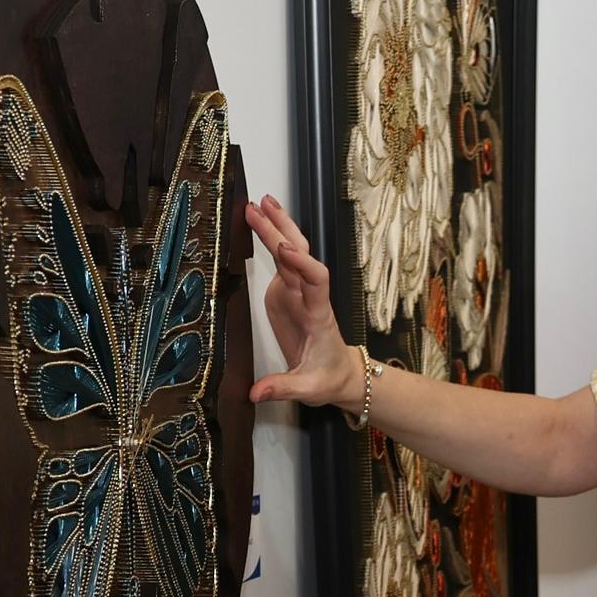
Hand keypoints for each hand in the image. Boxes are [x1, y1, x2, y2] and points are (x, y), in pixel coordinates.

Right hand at [243, 195, 358, 408]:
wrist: (340, 374)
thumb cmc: (328, 378)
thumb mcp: (309, 388)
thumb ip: (283, 388)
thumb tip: (256, 394)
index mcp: (318, 314)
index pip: (316, 280)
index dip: (302, 264)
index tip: (285, 250)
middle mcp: (309, 297)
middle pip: (299, 256)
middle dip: (281, 231)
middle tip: (260, 208)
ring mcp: (297, 292)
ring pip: (290, 253)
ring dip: (277, 227)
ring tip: (259, 202)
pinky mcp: (286, 294)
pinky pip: (280, 261)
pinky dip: (270, 240)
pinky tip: (258, 222)